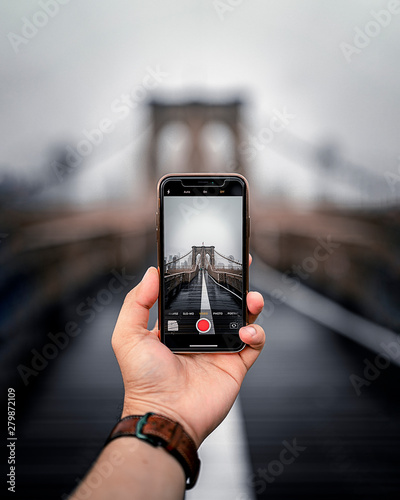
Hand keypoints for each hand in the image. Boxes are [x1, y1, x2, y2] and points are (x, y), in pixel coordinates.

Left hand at [111, 261, 264, 447]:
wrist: (166, 415)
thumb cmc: (143, 380)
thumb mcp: (128, 336)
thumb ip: (136, 302)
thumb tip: (151, 273)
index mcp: (177, 325)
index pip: (194, 294)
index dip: (204, 277)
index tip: (212, 261)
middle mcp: (200, 334)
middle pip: (223, 302)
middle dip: (235, 284)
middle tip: (243, 268)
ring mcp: (219, 348)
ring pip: (243, 318)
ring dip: (251, 304)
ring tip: (252, 298)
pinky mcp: (235, 364)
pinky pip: (254, 343)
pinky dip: (256, 333)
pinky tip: (246, 331)